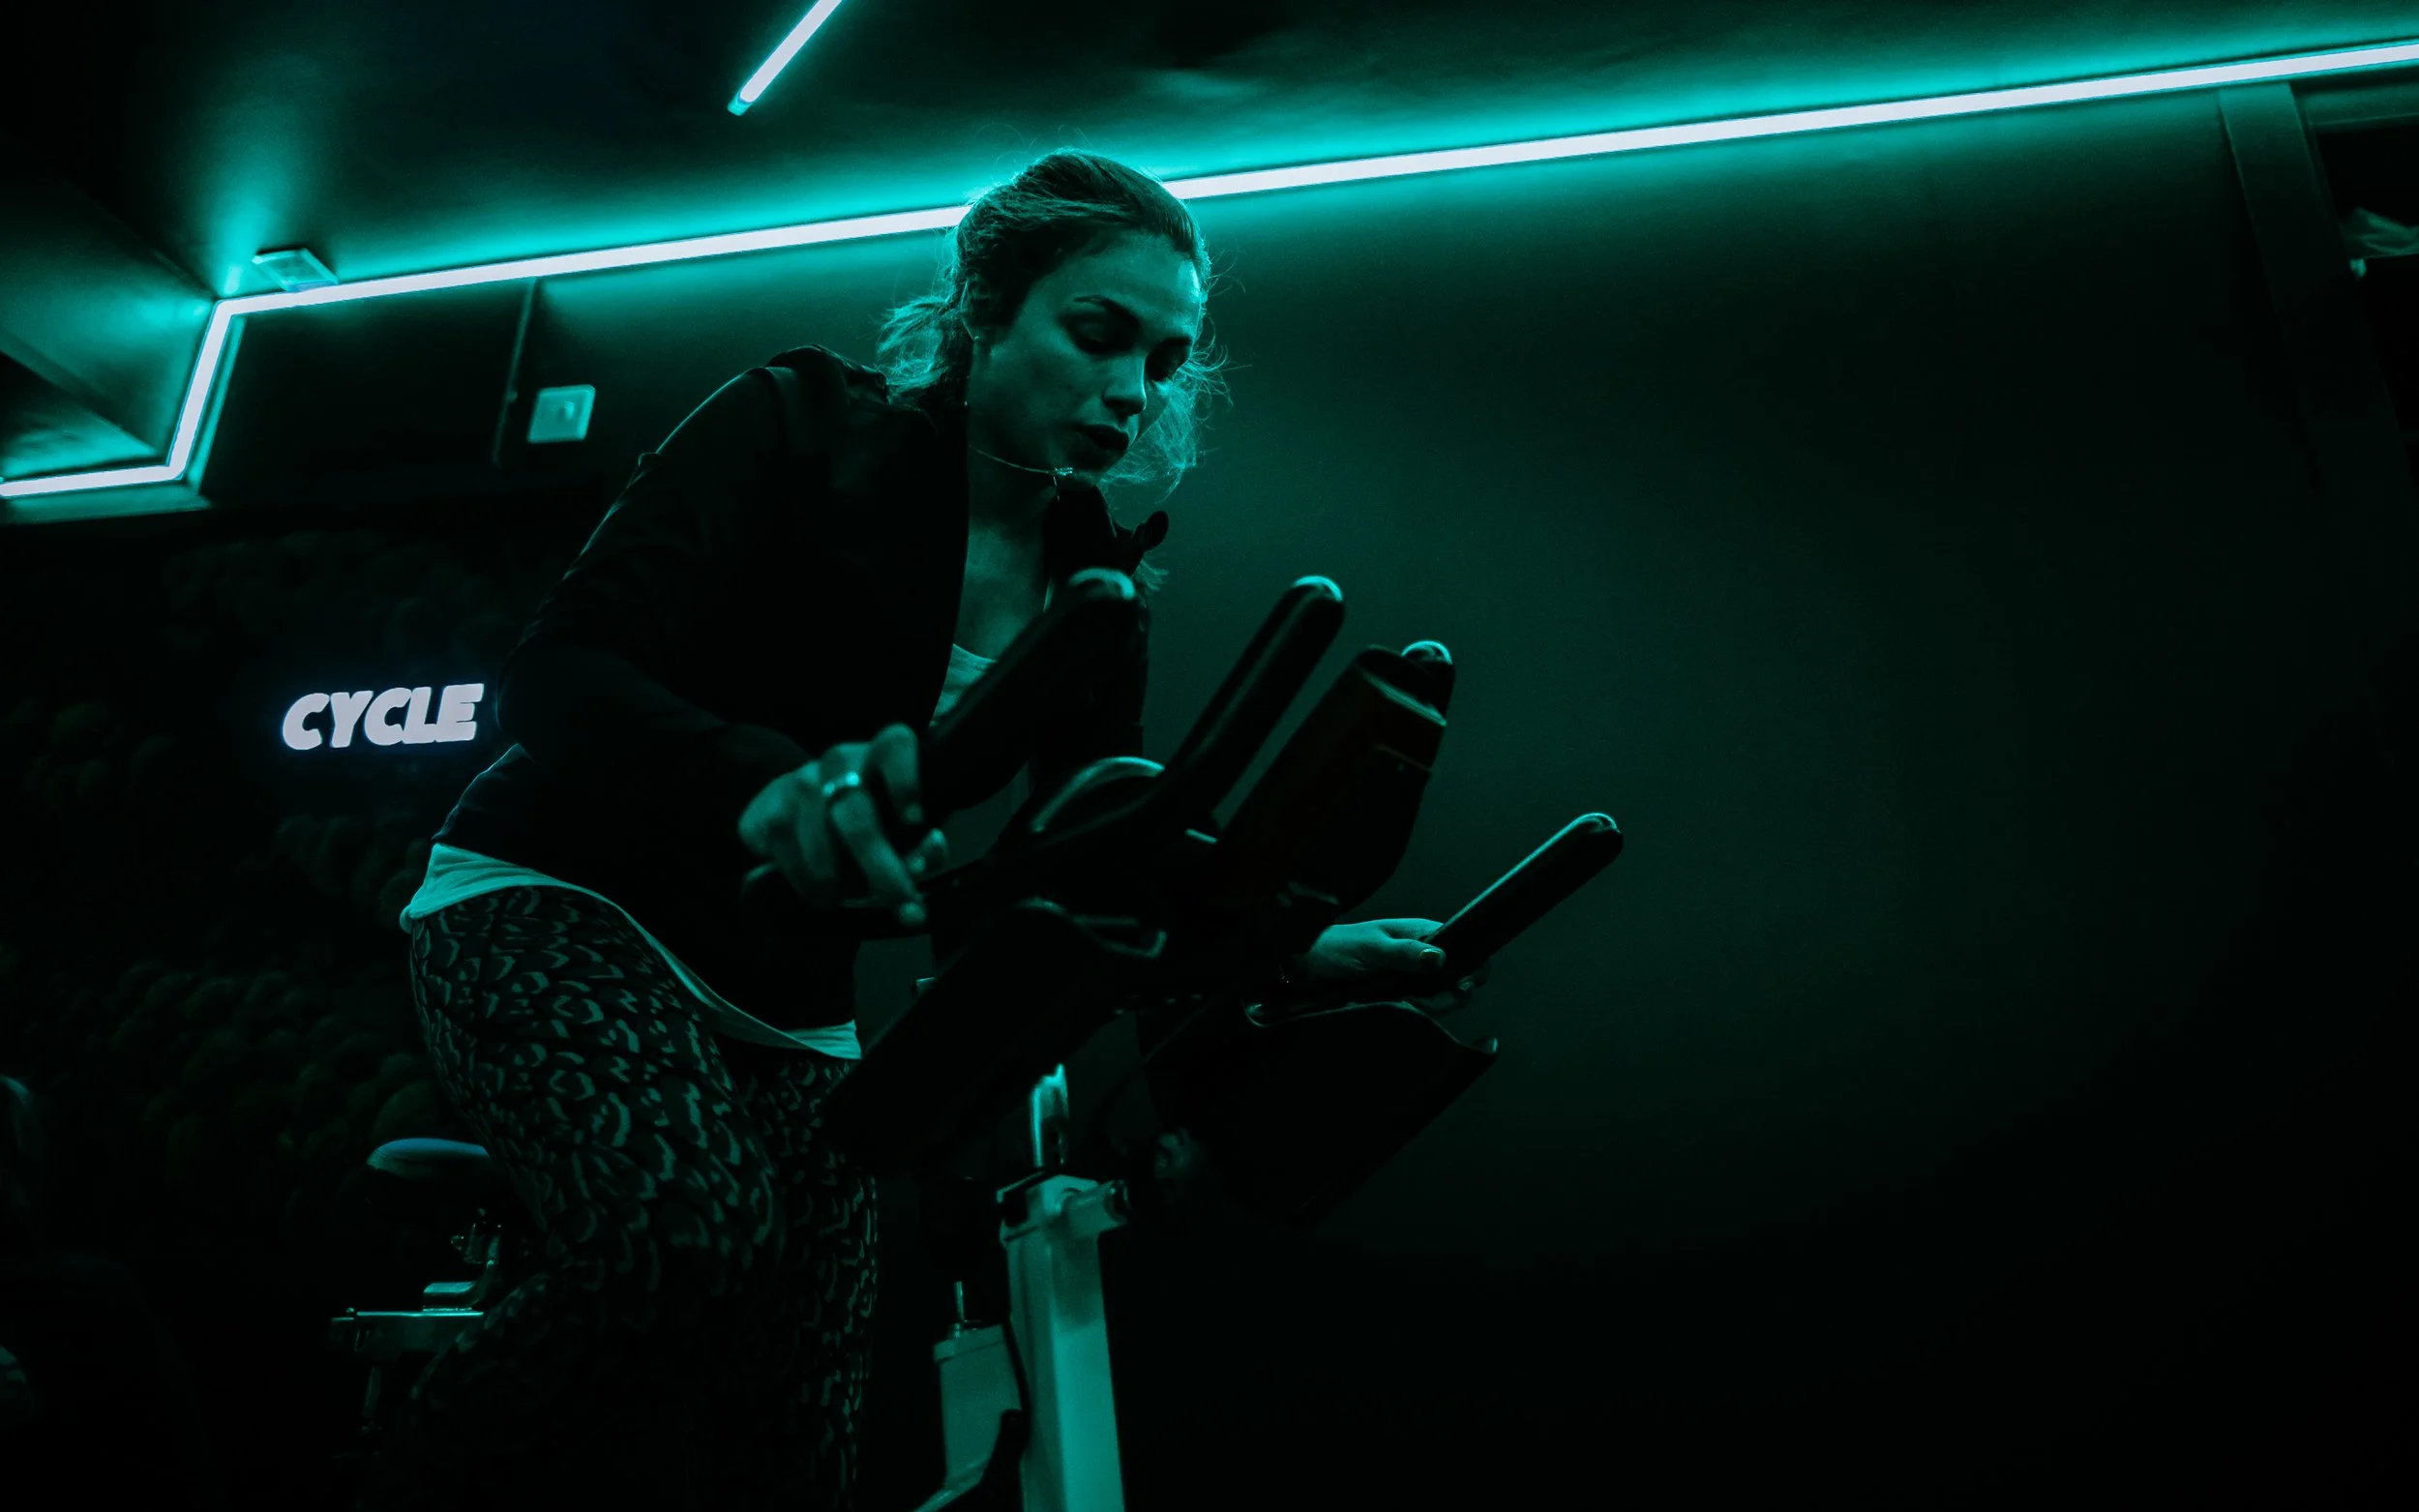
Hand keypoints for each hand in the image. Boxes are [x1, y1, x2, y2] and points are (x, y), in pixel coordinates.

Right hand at [737, 723, 949, 924]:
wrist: (792, 811)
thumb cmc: (865, 822)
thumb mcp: (901, 834)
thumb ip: (923, 846)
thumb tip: (932, 848)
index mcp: (881, 756)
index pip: (895, 746)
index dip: (905, 780)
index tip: (916, 821)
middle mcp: (841, 761)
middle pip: (858, 815)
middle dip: (882, 867)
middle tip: (903, 905)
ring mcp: (801, 782)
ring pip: (823, 843)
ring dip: (843, 882)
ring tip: (851, 895)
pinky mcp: (771, 810)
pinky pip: (794, 860)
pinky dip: (813, 886)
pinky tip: (823, 892)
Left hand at [1290, 918, 1494, 1014]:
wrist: (1306, 967)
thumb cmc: (1337, 948)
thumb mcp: (1372, 948)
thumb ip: (1405, 952)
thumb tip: (1441, 958)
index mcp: (1423, 935)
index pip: (1465, 948)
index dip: (1473, 967)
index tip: (1463, 985)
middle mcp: (1423, 958)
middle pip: (1458, 981)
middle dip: (1446, 996)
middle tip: (1417, 998)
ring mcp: (1413, 980)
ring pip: (1442, 1000)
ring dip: (1428, 1007)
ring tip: (1400, 1001)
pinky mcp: (1401, 999)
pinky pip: (1422, 1012)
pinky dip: (1415, 1014)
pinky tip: (1397, 1008)